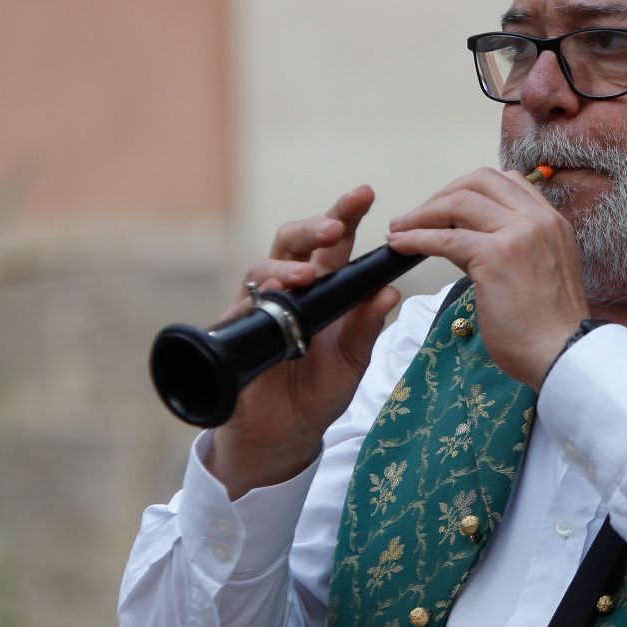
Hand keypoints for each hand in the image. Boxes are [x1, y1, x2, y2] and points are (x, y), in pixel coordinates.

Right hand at [207, 184, 400, 498]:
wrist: (286, 433)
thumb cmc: (320, 388)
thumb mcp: (354, 360)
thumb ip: (368, 327)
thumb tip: (390, 292)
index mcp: (323, 288)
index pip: (333, 244)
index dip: (346, 216)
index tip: (364, 194)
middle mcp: (288, 290)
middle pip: (294, 242)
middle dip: (314, 227)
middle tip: (337, 227)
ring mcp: (259, 309)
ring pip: (262, 268)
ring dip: (285, 268)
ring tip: (306, 277)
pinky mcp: (236, 335)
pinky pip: (239, 310)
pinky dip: (253, 303)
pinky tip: (267, 301)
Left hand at [386, 168, 589, 388]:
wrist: (562, 354)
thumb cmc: (549, 328)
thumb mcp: (536, 272)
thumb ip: (506, 248)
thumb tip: (460, 240)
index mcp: (552, 222)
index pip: (507, 182)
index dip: (470, 189)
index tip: (447, 209)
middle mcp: (539, 220)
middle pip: (481, 181)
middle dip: (444, 193)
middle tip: (420, 216)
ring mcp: (518, 234)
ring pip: (459, 202)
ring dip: (423, 213)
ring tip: (401, 228)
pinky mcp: (495, 256)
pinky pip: (445, 238)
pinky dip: (416, 237)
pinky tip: (400, 244)